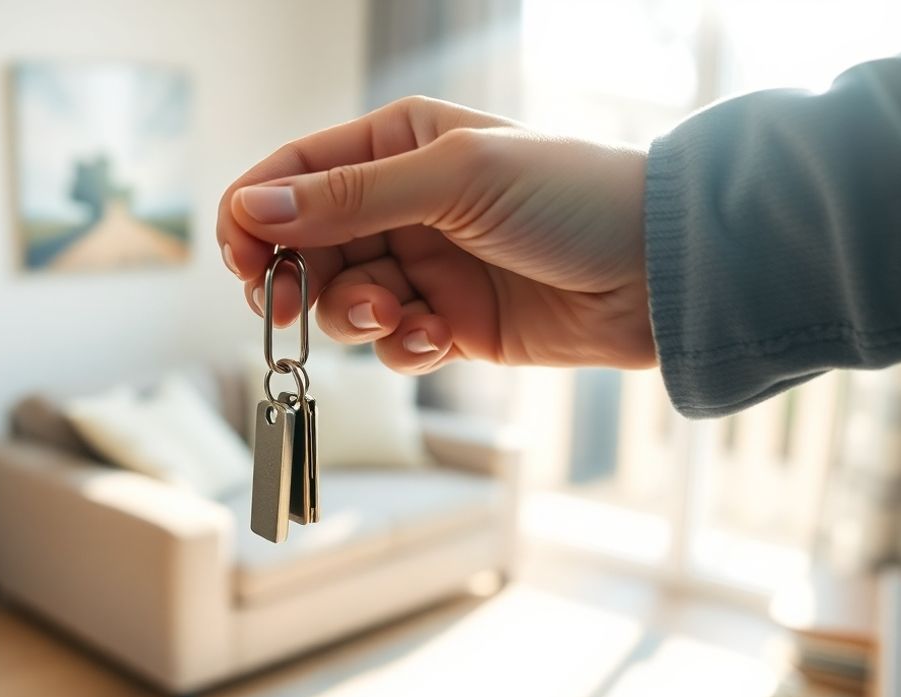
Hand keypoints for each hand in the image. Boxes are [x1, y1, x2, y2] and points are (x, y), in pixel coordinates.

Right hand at [216, 96, 655, 373]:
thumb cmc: (571, 196)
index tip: (240, 260)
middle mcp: (401, 203)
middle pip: (304, 248)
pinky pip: (392, 344)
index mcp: (398, 144)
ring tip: (396, 316)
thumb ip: (348, 197)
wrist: (661, 272)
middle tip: (279, 308)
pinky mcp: (450, 323)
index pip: (294, 174)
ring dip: (353, 317)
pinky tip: (442, 338)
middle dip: (291, 281)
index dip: (254, 216)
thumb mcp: (455, 179)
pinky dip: (403, 347)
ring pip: (341, 302)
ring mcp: (425, 266)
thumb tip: (250, 208)